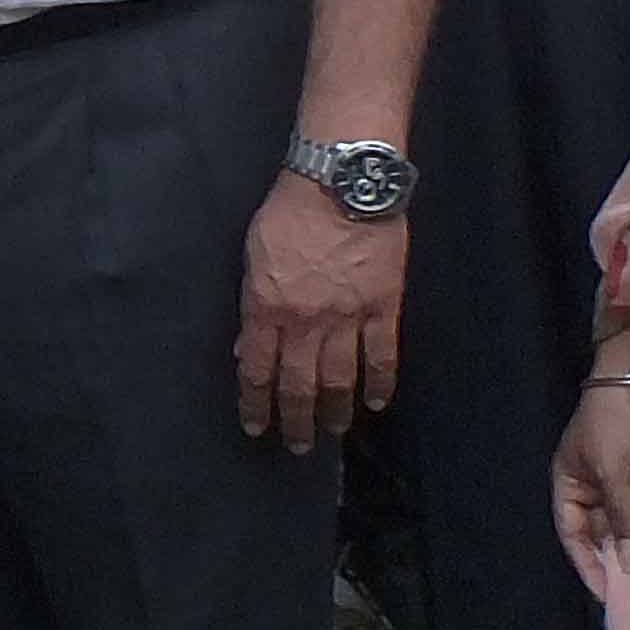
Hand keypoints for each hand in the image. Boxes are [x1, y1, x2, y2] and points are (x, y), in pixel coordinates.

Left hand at [235, 176, 404, 451]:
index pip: (256, 369)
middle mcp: (305, 322)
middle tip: (295, 446)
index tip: (255, 425)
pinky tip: (377, 403)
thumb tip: (245, 347)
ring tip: (331, 432)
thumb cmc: (288, 213)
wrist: (342, 183)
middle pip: (298, 384)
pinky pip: (382, 356)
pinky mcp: (383, 307)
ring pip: (339, 379)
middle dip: (294, 420)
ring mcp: (347, 317)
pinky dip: (381, 384)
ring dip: (334, 411)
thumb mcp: (252, 256)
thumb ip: (251, 304)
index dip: (254, 402)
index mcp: (266, 308)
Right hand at [556, 370, 629, 581]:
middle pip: (603, 533)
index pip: (573, 534)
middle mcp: (594, 487)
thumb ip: (623, 516)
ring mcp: (625, 482)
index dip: (587, 563)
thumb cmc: (612, 419)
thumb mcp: (612, 470)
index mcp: (569, 483)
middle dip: (617, 559)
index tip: (606, 594)